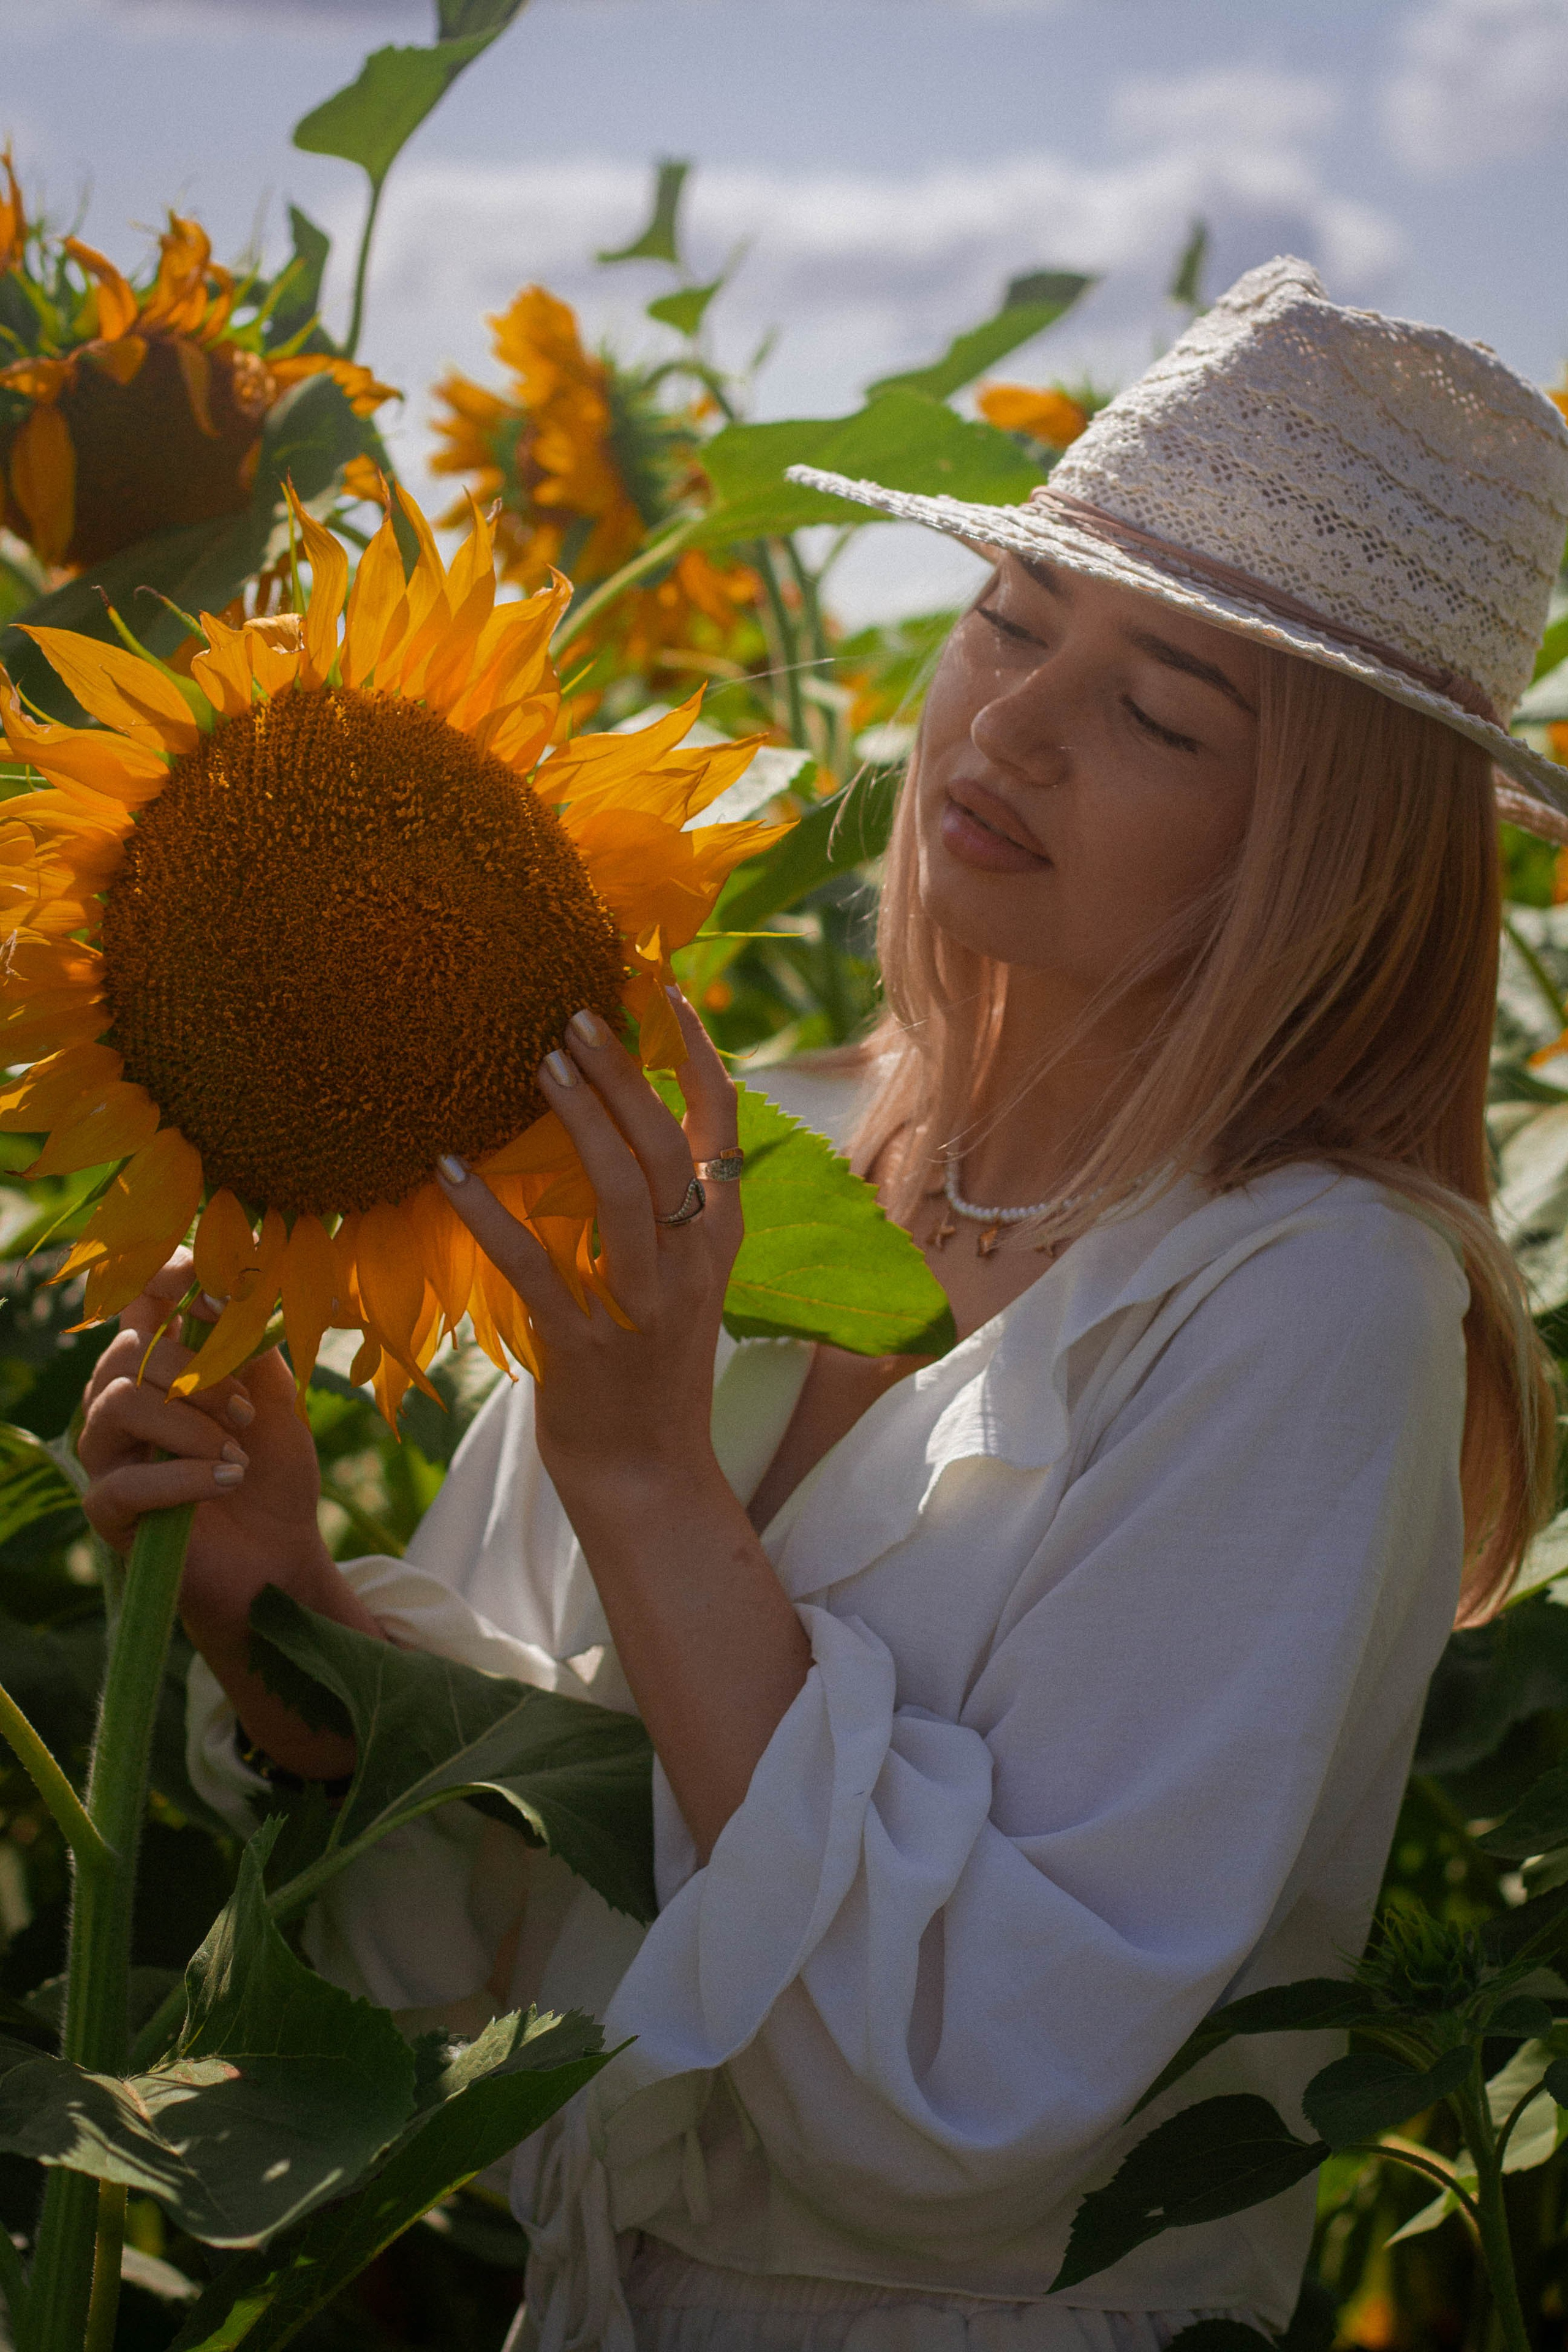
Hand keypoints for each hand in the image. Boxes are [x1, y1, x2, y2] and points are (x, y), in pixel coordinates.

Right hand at [79, 1253, 327, 1623]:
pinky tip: (227, 1480)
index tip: (211, 1278)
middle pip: (129, 1351)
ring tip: (237, 1454)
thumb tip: (224, 1290)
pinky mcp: (107, 1510)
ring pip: (118, 1404)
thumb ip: (250, 1343)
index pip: (140, 1302)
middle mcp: (120, 1400)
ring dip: (190, 1424)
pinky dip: (184, 1478)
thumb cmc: (272, 1469)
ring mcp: (107, 1455)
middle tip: (245, 1410)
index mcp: (158, 1364)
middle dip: (197, 1373)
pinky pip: (124, 1482)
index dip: (165, 1278)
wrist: (280, 1553)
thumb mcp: (274, 1397)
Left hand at [437, 990, 742, 1512]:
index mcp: (718, 1238)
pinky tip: (449, 1169)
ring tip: (537, 1060)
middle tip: (575, 1014)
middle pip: (664, 1145)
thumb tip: (619, 1118)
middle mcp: (691, 1264)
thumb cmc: (650, 1369)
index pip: (721, 1127)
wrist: (647, 1479)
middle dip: (623, 1071)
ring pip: (618, 1192)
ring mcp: (641, 1306)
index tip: (663, 990)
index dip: (697, 1055)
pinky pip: (533, 1265)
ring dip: (578, 1120)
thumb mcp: (679, 1281)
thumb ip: (664, 1208)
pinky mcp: (583, 1346)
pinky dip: (488, 1213)